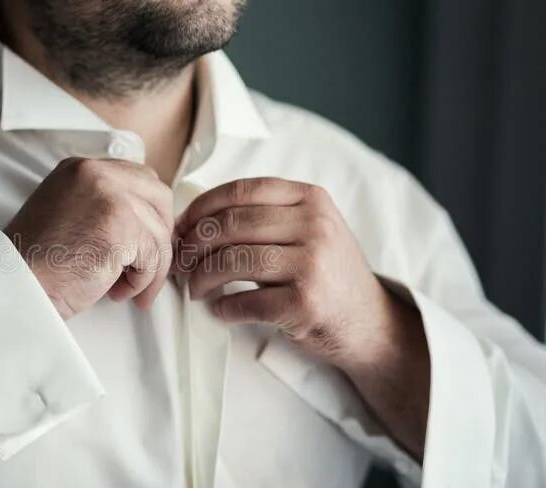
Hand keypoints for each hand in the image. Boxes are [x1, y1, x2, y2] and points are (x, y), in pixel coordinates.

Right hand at [6, 157, 172, 318]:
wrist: (15, 284)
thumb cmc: (37, 264)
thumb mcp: (68, 217)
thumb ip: (102, 207)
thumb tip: (148, 223)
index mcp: (81, 168)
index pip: (139, 178)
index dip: (148, 213)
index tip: (144, 243)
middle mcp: (96, 173)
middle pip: (158, 196)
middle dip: (160, 235)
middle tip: (146, 266)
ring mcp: (109, 194)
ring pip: (159, 230)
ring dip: (150, 267)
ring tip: (127, 288)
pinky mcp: (119, 223)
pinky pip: (152, 254)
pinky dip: (142, 280)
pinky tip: (117, 292)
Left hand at [174, 177, 420, 371]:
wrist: (370, 323)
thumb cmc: (327, 274)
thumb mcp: (310, 229)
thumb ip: (265, 216)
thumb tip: (192, 220)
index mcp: (311, 199)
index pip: (242, 190)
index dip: (201, 207)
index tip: (182, 227)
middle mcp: (315, 226)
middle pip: (231, 224)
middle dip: (194, 244)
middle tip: (181, 262)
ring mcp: (312, 264)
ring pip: (233, 261)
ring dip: (202, 278)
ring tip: (195, 289)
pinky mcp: (305, 303)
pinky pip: (246, 302)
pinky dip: (224, 308)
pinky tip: (220, 310)